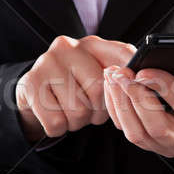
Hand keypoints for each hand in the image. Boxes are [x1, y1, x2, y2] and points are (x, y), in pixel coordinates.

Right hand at [17, 35, 135, 140]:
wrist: (33, 94)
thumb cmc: (74, 87)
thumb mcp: (99, 77)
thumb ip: (122, 76)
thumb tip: (143, 84)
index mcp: (93, 44)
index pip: (124, 60)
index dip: (126, 87)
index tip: (122, 99)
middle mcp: (68, 46)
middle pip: (99, 91)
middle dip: (97, 112)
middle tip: (89, 111)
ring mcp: (47, 62)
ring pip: (78, 110)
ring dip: (77, 122)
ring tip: (71, 112)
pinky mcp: (30, 83)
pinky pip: (56, 121)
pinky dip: (59, 129)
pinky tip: (56, 116)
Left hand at [103, 62, 173, 161]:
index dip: (165, 88)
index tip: (145, 70)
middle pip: (157, 126)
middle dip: (136, 97)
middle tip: (122, 72)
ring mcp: (170, 150)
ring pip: (138, 133)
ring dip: (121, 103)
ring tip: (113, 76)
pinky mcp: (153, 148)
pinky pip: (129, 133)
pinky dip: (117, 109)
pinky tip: (112, 88)